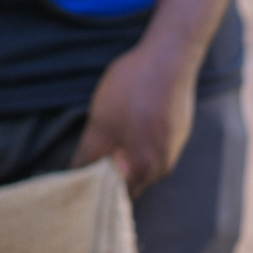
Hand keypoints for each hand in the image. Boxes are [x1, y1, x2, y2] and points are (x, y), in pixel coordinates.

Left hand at [75, 41, 193, 195]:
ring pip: (141, 162)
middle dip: (108, 175)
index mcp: (146, 169)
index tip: (76, 185)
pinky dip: (136, 143)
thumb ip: (88, 155)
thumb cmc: (134, 90)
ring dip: (121, 158)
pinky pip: (152, 147)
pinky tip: (124, 126)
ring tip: (101, 145)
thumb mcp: (101, 124)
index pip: (117, 197)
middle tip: (85, 164)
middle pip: (131, 181)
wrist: (170, 55)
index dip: (95, 193)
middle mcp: (164, 165)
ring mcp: (174, 147)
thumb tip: (75, 177)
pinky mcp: (178, 130)